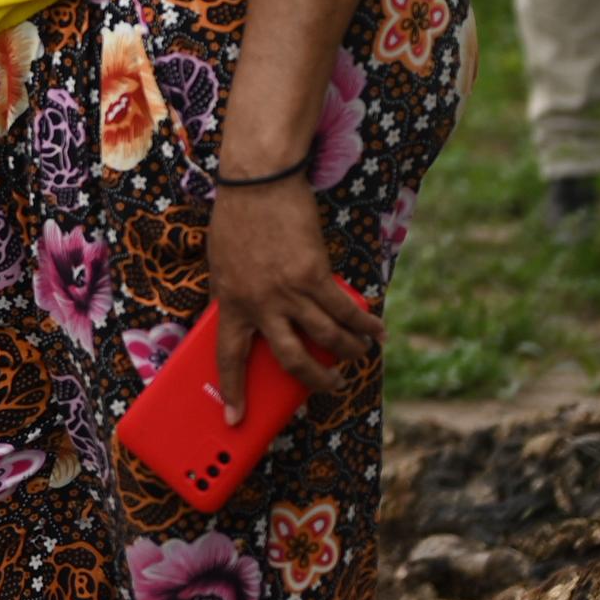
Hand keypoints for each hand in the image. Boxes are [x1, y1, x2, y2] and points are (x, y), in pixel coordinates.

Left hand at [207, 175, 381, 416]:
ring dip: (347, 352)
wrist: (259, 180)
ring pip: (326, 339)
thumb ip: (238, 295)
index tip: (234, 419)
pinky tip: (376, 330)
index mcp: (231, 301)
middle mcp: (259, 303)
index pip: (229, 356)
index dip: (233, 390)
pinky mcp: (315, 275)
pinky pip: (344, 310)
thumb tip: (255, 318)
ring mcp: (288, 291)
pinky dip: (364, 324)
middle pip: (290, 360)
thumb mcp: (223, 263)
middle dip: (313, 381)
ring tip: (359, 357)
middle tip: (330, 387)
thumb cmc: (238, 216)